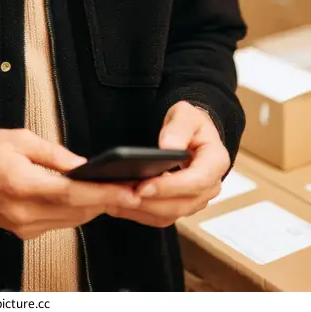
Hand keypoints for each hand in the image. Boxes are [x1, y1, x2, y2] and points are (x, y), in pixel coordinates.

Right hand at [0, 128, 142, 239]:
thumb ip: (54, 154)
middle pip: (76, 212)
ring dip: (93, 207)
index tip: (129, 190)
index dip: (104, 193)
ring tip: (116, 192)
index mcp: (22, 184)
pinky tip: (86, 199)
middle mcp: (23, 212)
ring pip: (70, 221)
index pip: (72, 194)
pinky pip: (57, 223)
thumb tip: (84, 166)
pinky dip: (74, 212)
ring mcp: (22, 226)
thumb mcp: (20, 139)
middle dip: (106, 201)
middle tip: (133, 188)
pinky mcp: (21, 231)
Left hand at [107, 102, 228, 228]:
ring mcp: (197, 199)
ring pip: (169, 214)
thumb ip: (178, 128)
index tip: (144, 186)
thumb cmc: (190, 123)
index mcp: (216, 162)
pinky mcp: (182, 206)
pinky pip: (161, 216)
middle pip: (181, 204)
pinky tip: (119, 204)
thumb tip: (168, 147)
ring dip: (142, 210)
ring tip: (115, 199)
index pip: (195, 182)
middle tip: (121, 195)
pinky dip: (139, 213)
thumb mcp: (186, 114)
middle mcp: (210, 186)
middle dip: (150, 202)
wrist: (193, 133)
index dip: (169, 187)